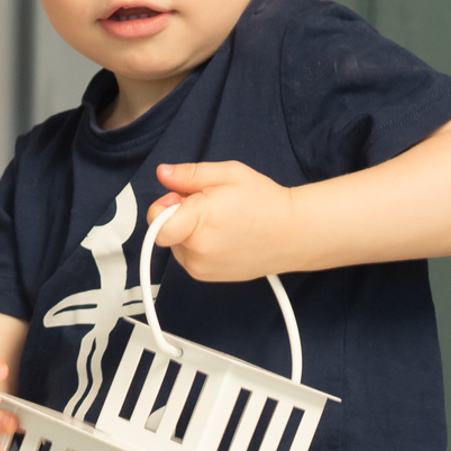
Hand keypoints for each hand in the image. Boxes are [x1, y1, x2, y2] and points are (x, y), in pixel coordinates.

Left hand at [147, 160, 298, 282]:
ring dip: (188, 231)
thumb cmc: (264, 202)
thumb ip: (190, 174)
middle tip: (209, 206)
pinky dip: (197, 245)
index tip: (179, 198)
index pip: (156, 223)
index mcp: (199, 222)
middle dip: (179, 215)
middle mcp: (197, 251)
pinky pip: (188, 257)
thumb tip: (163, 174)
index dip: (163, 206)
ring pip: (176, 244)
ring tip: (220, 222)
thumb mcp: (228, 174)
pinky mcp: (206, 277)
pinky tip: (222, 236)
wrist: (293, 234)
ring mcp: (201, 268)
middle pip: (165, 230)